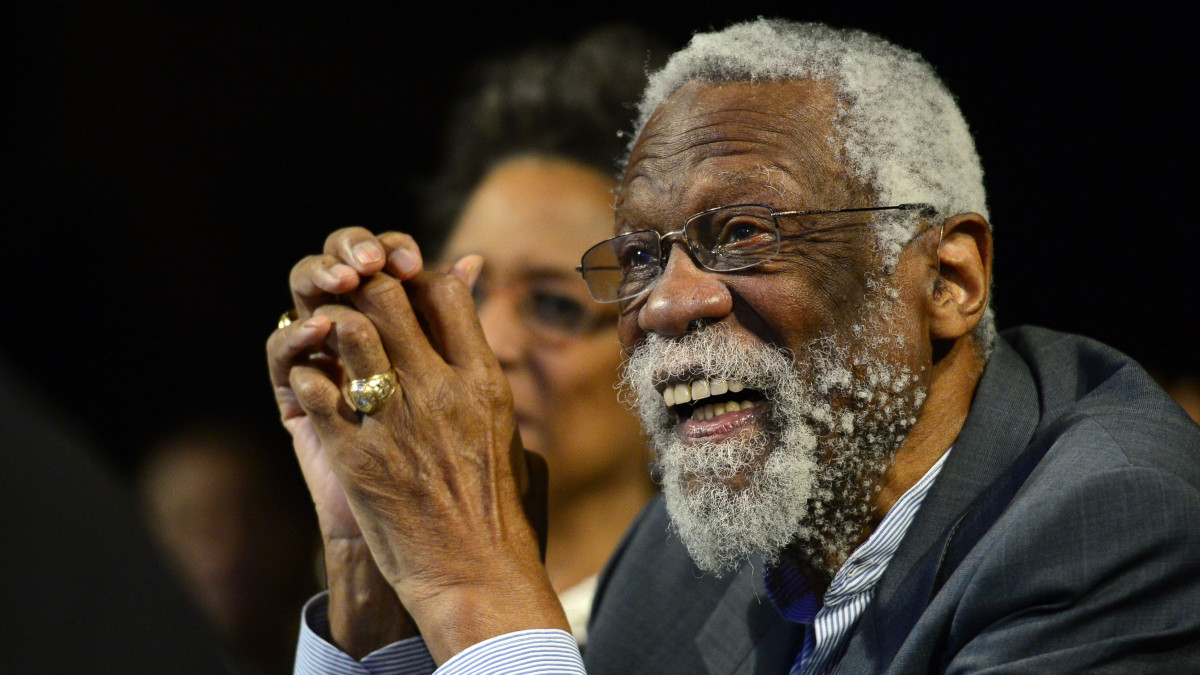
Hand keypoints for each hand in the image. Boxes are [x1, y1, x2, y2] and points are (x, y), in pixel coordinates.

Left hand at [286, 251, 565, 662]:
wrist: (475, 575)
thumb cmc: (494, 504)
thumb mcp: (500, 424)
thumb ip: (480, 365)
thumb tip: (472, 319)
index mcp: (483, 379)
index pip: (445, 289)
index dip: (416, 277)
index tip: (402, 291)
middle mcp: (440, 390)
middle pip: (389, 296)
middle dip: (365, 287)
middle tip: (353, 300)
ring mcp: (395, 419)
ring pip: (347, 328)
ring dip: (331, 324)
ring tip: (329, 337)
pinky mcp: (354, 454)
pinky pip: (314, 384)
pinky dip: (307, 374)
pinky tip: (314, 386)